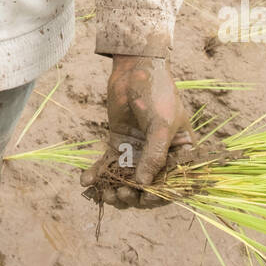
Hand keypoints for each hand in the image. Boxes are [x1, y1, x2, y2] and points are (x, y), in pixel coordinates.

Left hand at [80, 56, 195, 209]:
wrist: (136, 67)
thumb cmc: (157, 93)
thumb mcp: (161, 124)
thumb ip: (154, 155)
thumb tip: (144, 186)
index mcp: (180, 154)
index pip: (172, 183)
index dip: (159, 196)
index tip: (144, 198)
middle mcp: (159, 157)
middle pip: (147, 187)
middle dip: (133, 195)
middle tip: (120, 194)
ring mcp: (138, 152)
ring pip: (126, 180)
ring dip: (114, 190)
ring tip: (103, 195)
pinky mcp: (119, 145)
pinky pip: (108, 165)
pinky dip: (97, 175)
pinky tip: (85, 182)